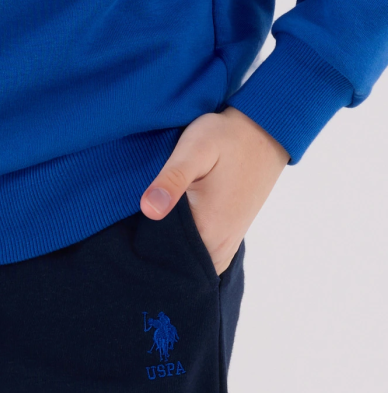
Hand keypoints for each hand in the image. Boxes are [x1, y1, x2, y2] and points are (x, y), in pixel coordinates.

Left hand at [140, 107, 289, 274]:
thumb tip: (148, 209)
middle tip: (141, 213)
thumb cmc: (226, 138)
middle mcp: (218, 248)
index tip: (130, 219)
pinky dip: (184, 241)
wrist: (263, 132)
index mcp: (207, 232)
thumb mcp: (195, 149)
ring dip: (169, 242)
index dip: (139, 237)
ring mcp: (225, 246)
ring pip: (185, 259)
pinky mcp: (228, 238)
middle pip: (171, 260)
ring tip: (158, 212)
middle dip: (152, 244)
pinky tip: (173, 217)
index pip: (158, 253)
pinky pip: (200, 252)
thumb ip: (172, 180)